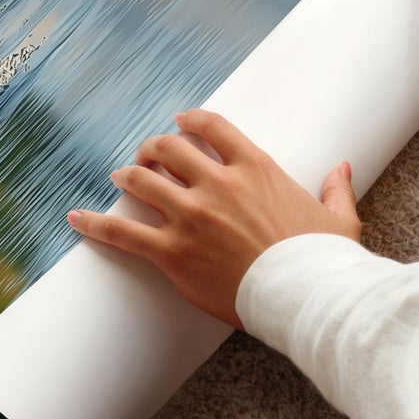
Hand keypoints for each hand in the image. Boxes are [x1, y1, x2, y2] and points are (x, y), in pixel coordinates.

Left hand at [67, 109, 359, 327]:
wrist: (306, 297)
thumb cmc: (323, 261)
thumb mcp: (338, 219)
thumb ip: (336, 189)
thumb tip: (342, 168)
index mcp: (255, 168)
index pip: (212, 128)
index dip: (190, 121)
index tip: (180, 122)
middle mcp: (218, 184)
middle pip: (169, 149)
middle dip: (153, 148)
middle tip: (146, 155)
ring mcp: (191, 216)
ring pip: (143, 181)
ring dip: (128, 176)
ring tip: (119, 177)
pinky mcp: (172, 252)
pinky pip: (123, 232)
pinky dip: (96, 223)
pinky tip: (76, 217)